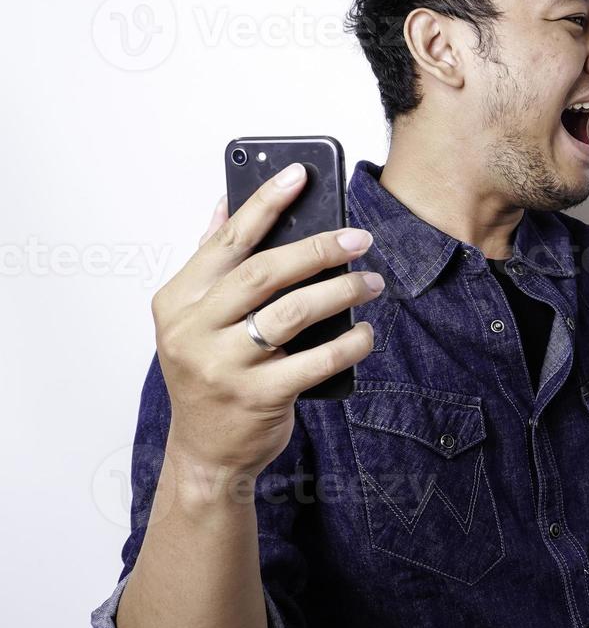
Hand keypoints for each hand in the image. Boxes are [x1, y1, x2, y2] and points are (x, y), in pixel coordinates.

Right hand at [149, 162, 381, 481]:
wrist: (206, 453)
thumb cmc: (209, 376)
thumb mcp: (195, 319)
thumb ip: (211, 263)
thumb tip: (223, 204)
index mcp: (178, 301)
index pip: (228, 241)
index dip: (265, 203)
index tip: (299, 174)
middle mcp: (194, 330)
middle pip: (265, 273)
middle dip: (319, 249)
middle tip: (359, 238)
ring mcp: (224, 366)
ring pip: (294, 313)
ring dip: (341, 292)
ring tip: (372, 282)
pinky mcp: (258, 397)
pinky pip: (316, 361)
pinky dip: (349, 343)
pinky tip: (367, 331)